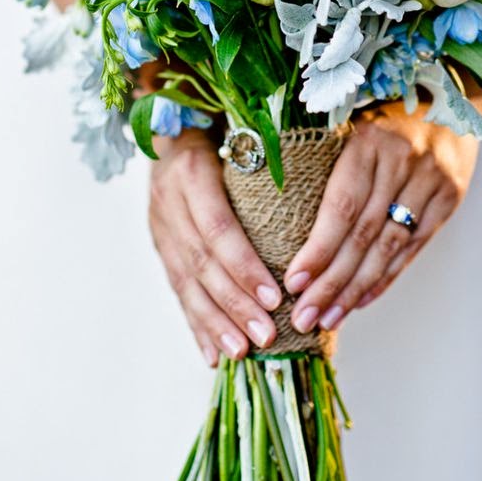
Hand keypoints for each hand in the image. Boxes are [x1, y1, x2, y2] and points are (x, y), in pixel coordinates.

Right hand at [149, 129, 282, 365]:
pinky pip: (176, 288)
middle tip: (266, 335)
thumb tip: (321, 207)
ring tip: (241, 352)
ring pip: (186, 280)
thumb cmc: (225, 131)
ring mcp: (160, 225)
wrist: (170, 127)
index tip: (275, 296)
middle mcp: (169, 200)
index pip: (218, 227)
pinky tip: (212, 353)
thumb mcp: (242, 136)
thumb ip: (269, 166)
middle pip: (202, 261)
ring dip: (214, 322)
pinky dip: (195, 323)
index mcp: (192, 171)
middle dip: (234, 303)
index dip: (244, 265)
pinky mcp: (159, 244)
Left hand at [283, 104, 481, 333]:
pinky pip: (413, 248)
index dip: (318, 248)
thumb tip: (276, 214)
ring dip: (355, 290)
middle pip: (363, 234)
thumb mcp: (352, 122)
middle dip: (330, 282)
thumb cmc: (381, 112)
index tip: (292, 282)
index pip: (342, 205)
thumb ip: (325, 162)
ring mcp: (431, 182)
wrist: (451, 94)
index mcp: (369, 140)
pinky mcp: (449, 199)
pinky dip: (385, 279)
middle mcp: (404, 161)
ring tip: (327, 320)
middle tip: (303, 318)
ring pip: (388, 247)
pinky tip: (359, 302)